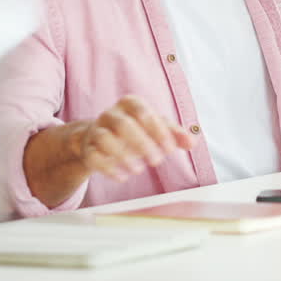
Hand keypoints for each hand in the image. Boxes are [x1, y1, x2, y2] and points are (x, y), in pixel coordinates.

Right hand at [69, 95, 195, 181]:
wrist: (99, 139)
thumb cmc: (134, 131)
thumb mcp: (155, 128)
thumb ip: (175, 134)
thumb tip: (192, 142)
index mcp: (129, 104)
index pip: (143, 112)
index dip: (157, 130)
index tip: (170, 148)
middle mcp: (111, 114)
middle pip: (124, 125)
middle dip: (142, 144)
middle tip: (157, 161)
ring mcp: (96, 130)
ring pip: (106, 139)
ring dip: (124, 156)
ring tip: (138, 170)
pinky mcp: (88, 149)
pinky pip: (94, 157)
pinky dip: (108, 168)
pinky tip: (122, 177)